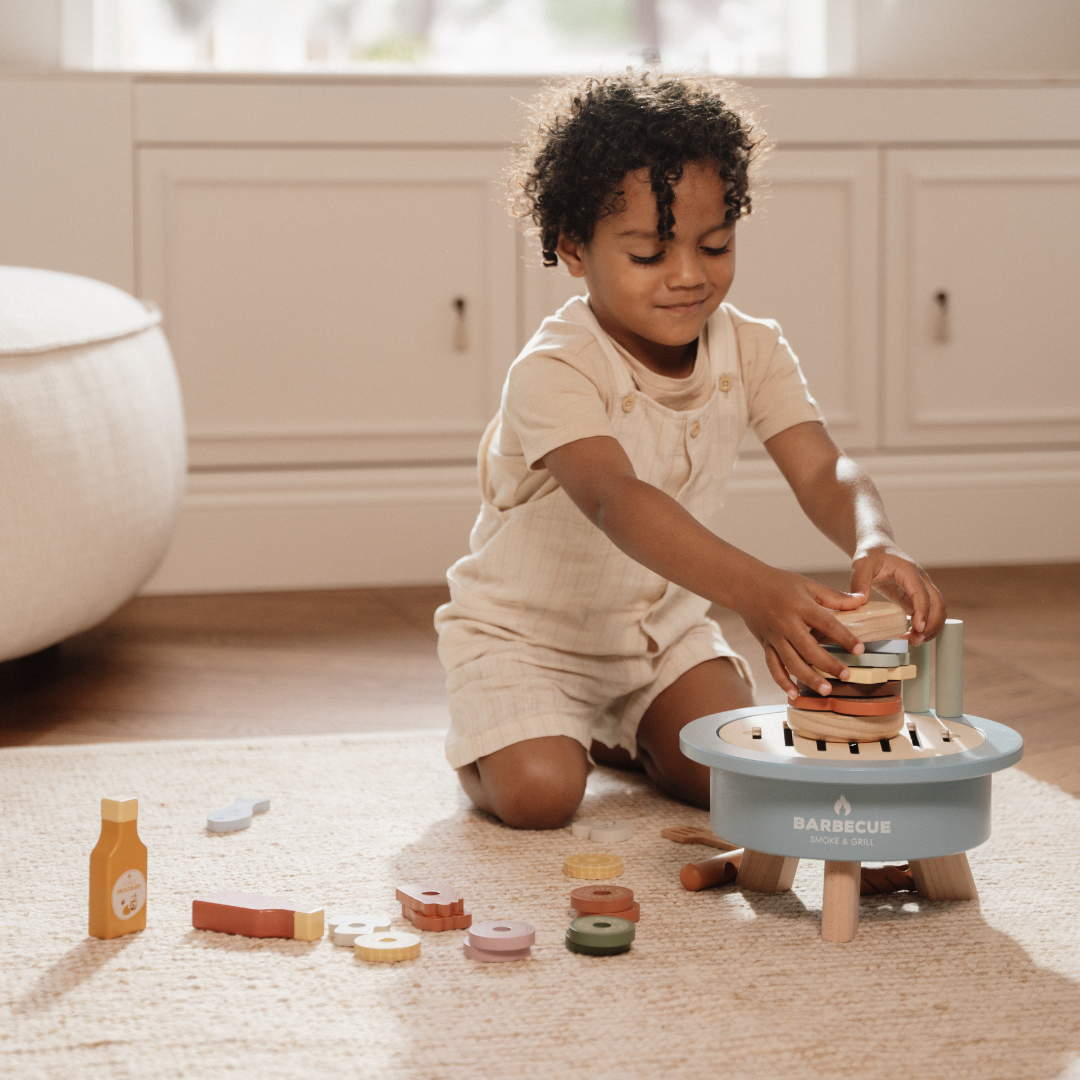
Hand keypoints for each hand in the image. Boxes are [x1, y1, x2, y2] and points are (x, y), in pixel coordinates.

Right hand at [731, 566, 869, 699]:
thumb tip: (862, 600)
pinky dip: (782, 681)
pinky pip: (773, 666)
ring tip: (826, 690)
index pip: (827, 624)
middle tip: (846, 675)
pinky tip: (794, 694)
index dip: (844, 638)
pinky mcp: (765, 645)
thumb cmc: (780, 584)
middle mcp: (786, 624)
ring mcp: (774, 637)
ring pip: (791, 662)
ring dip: (809, 678)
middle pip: (809, 649)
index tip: (859, 650)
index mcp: (801, 606)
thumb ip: (835, 597)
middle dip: (828, 664)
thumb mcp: (809, 585)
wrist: (746, 586)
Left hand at [848, 544, 945, 644]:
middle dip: (931, 625)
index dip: (922, 612)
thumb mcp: (861, 565)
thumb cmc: (871, 554)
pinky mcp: (916, 597)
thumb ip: (860, 582)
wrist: (878, 547)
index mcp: (910, 571)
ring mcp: (922, 589)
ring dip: (931, 628)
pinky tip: (911, 635)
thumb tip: (860, 602)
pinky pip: (929, 613)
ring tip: (913, 641)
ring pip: (938, 611)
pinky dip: (925, 626)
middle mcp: (921, 580)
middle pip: (938, 604)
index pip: (922, 594)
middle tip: (914, 641)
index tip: (917, 628)